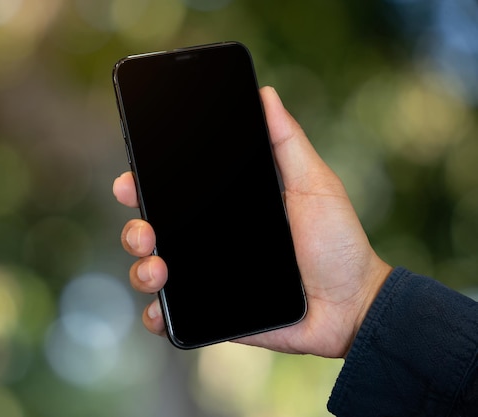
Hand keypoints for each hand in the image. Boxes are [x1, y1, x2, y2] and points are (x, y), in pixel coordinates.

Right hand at [113, 86, 392, 357]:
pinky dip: (156, 317)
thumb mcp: (314, 184)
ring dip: (141, 271)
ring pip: (154, 273)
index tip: (130, 182)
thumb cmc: (337, 241)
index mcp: (225, 209)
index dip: (143, 186)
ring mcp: (207, 279)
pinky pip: (173, 318)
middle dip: (135, 230)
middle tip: (146, 231)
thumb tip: (265, 95)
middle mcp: (208, 242)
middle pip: (152, 232)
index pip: (173, 195)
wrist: (354, 303)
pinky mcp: (214, 315)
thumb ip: (288, 143)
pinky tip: (159, 313)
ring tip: (158, 270)